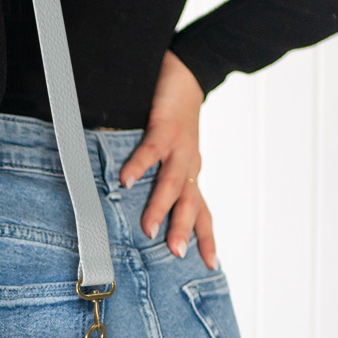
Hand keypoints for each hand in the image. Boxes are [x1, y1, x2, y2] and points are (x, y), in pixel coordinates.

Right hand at [117, 50, 217, 268]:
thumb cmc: (174, 114)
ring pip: (173, 183)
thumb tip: (133, 203)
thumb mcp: (171, 150)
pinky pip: (151, 150)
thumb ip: (158, 176)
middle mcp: (189, 164)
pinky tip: (126, 181)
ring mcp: (179, 147)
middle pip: (189, 204)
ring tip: (149, 228)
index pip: (202, 212)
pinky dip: (138, 166)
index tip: (211, 266)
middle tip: (175, 255)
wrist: (187, 72)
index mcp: (190, 173)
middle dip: (183, 230)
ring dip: (161, 207)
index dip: (207, 238)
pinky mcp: (166, 127)